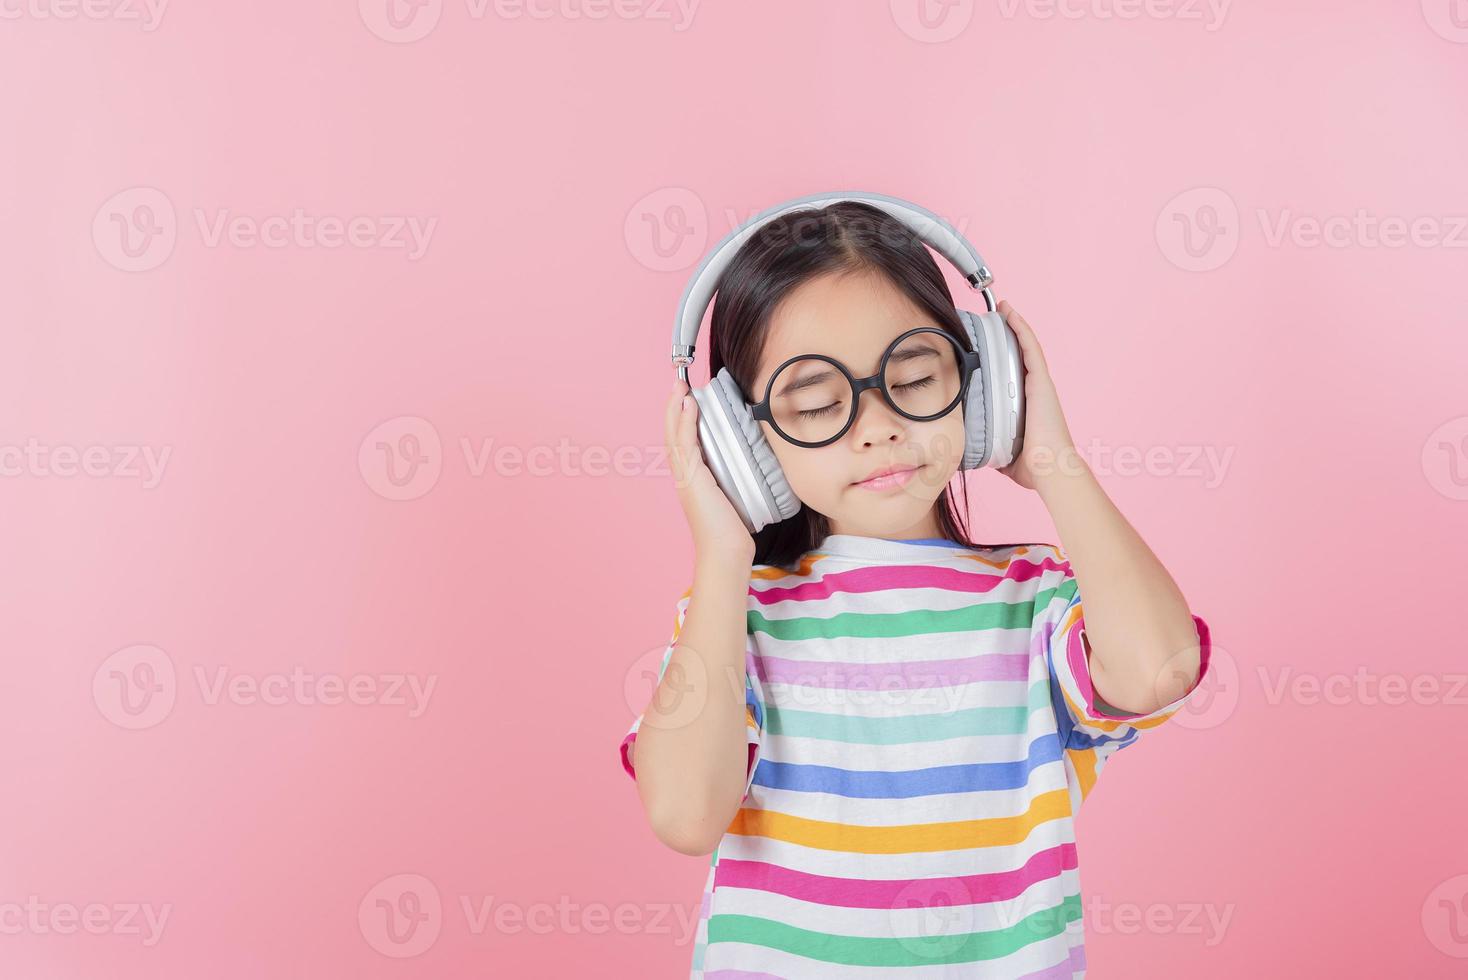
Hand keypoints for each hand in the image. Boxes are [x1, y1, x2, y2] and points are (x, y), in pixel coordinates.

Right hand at [665, 378, 756, 563]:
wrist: (726, 553)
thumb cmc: (732, 531)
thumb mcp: (734, 496)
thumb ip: (735, 478)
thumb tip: (752, 460)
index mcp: (691, 478)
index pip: (681, 441)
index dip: (681, 417)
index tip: (687, 396)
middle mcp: (683, 476)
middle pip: (672, 433)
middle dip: (674, 406)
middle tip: (679, 382)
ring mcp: (684, 478)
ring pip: (675, 435)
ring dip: (677, 408)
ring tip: (681, 387)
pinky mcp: (691, 480)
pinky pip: (686, 445)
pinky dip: (686, 423)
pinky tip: (690, 407)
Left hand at [994, 300, 1082, 492]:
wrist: (1050, 470)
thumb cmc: (1034, 467)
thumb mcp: (1007, 456)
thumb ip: (995, 450)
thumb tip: (978, 454)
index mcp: (1030, 404)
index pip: (1019, 372)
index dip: (1010, 354)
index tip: (997, 340)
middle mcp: (1037, 390)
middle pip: (1024, 354)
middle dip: (1012, 333)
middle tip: (998, 315)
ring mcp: (1040, 384)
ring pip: (1028, 346)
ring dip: (1016, 324)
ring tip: (1003, 306)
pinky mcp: (1041, 381)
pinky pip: (1030, 349)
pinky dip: (1021, 329)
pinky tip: (1010, 313)